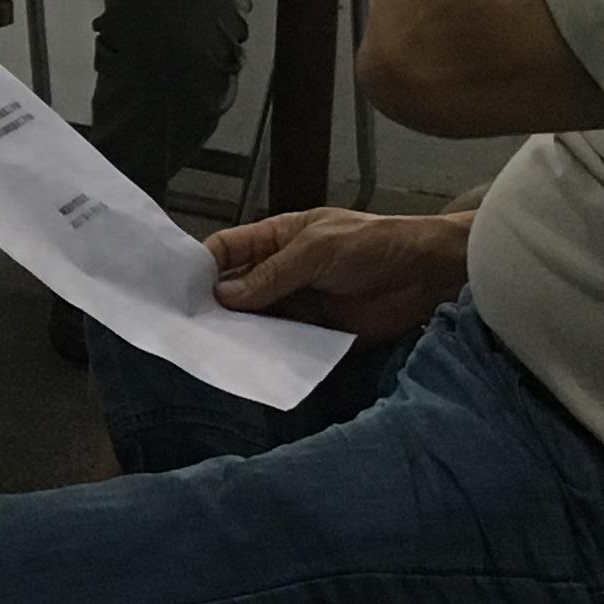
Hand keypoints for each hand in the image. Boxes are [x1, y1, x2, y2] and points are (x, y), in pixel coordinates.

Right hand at [204, 207, 470, 339]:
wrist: (427, 274)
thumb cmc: (372, 245)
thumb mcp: (316, 250)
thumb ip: (271, 275)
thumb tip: (224, 298)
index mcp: (276, 239)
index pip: (227, 250)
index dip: (201, 266)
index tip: (177, 291)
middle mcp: (280, 272)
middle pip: (235, 289)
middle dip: (213, 306)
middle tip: (187, 331)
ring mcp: (297, 304)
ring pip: (255, 320)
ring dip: (237, 333)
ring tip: (210, 352)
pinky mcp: (315, 333)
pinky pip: (282, 344)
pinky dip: (265, 353)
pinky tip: (248, 365)